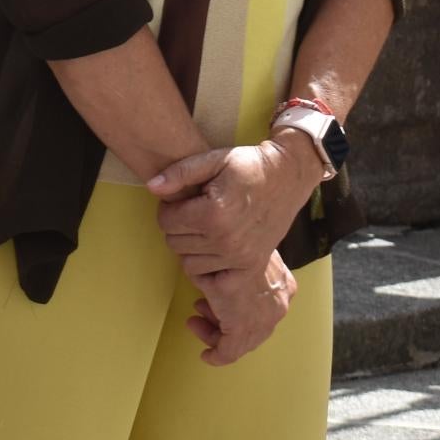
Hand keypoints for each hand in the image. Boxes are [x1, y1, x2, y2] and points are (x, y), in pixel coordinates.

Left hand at [149, 137, 321, 273]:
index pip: (167, 221)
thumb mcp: (214, 159)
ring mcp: (239, 257)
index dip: (167, 209)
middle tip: (191, 213)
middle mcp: (225, 239)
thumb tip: (151, 187)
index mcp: (213, 212)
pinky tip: (212, 249)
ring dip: (189, 247)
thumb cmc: (249, 165)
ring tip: (202, 228)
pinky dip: (206, 268)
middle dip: (176, 227)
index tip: (180, 200)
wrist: (287, 176)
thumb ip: (180, 172)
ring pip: (189, 264)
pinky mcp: (250, 265)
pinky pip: (212, 280)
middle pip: (175, 243)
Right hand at [181, 249, 296, 365]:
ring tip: (195, 320)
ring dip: (215, 331)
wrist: (237, 250)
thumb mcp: (240, 252)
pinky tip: (206, 355)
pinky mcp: (244, 332)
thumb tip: (217, 269)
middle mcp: (278, 306)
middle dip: (223, 317)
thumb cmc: (238, 243)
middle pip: (250, 322)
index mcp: (282, 285)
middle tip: (200, 308)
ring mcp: (263, 322)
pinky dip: (217, 355)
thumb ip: (236, 266)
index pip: (262, 304)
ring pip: (240, 338)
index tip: (220, 298)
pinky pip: (230, 352)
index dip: (238, 302)